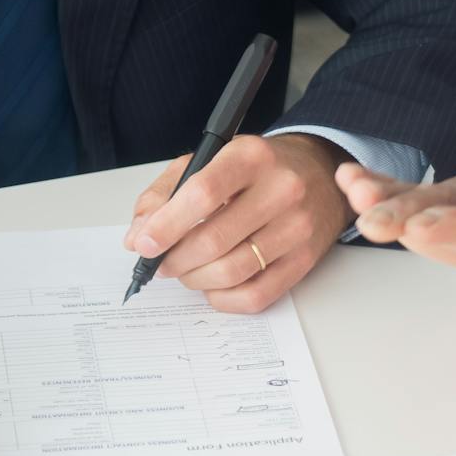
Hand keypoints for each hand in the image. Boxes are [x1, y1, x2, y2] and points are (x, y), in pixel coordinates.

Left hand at [124, 134, 352, 312]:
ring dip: (197, 280)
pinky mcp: (305, 260)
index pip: (203, 194)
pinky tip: (214, 286)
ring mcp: (297, 227)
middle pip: (214, 240)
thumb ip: (166, 194)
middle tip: (163, 263)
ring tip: (188, 271)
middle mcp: (281, 189)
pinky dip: (224, 299)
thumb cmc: (255, 170)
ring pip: (233, 272)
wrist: (317, 173)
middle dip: (177, 260)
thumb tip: (138, 236)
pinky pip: (256, 295)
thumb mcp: (208, 161)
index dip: (167, 225)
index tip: (145, 244)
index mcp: (251, 156)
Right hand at [335, 159, 455, 371]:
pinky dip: (376, 186)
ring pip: (420, 195)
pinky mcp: (434, 203)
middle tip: (375, 223)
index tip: (423, 229)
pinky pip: (404, 193)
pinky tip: (347, 179)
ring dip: (385, 196)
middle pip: (445, 206)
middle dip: (409, 211)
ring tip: (352, 191)